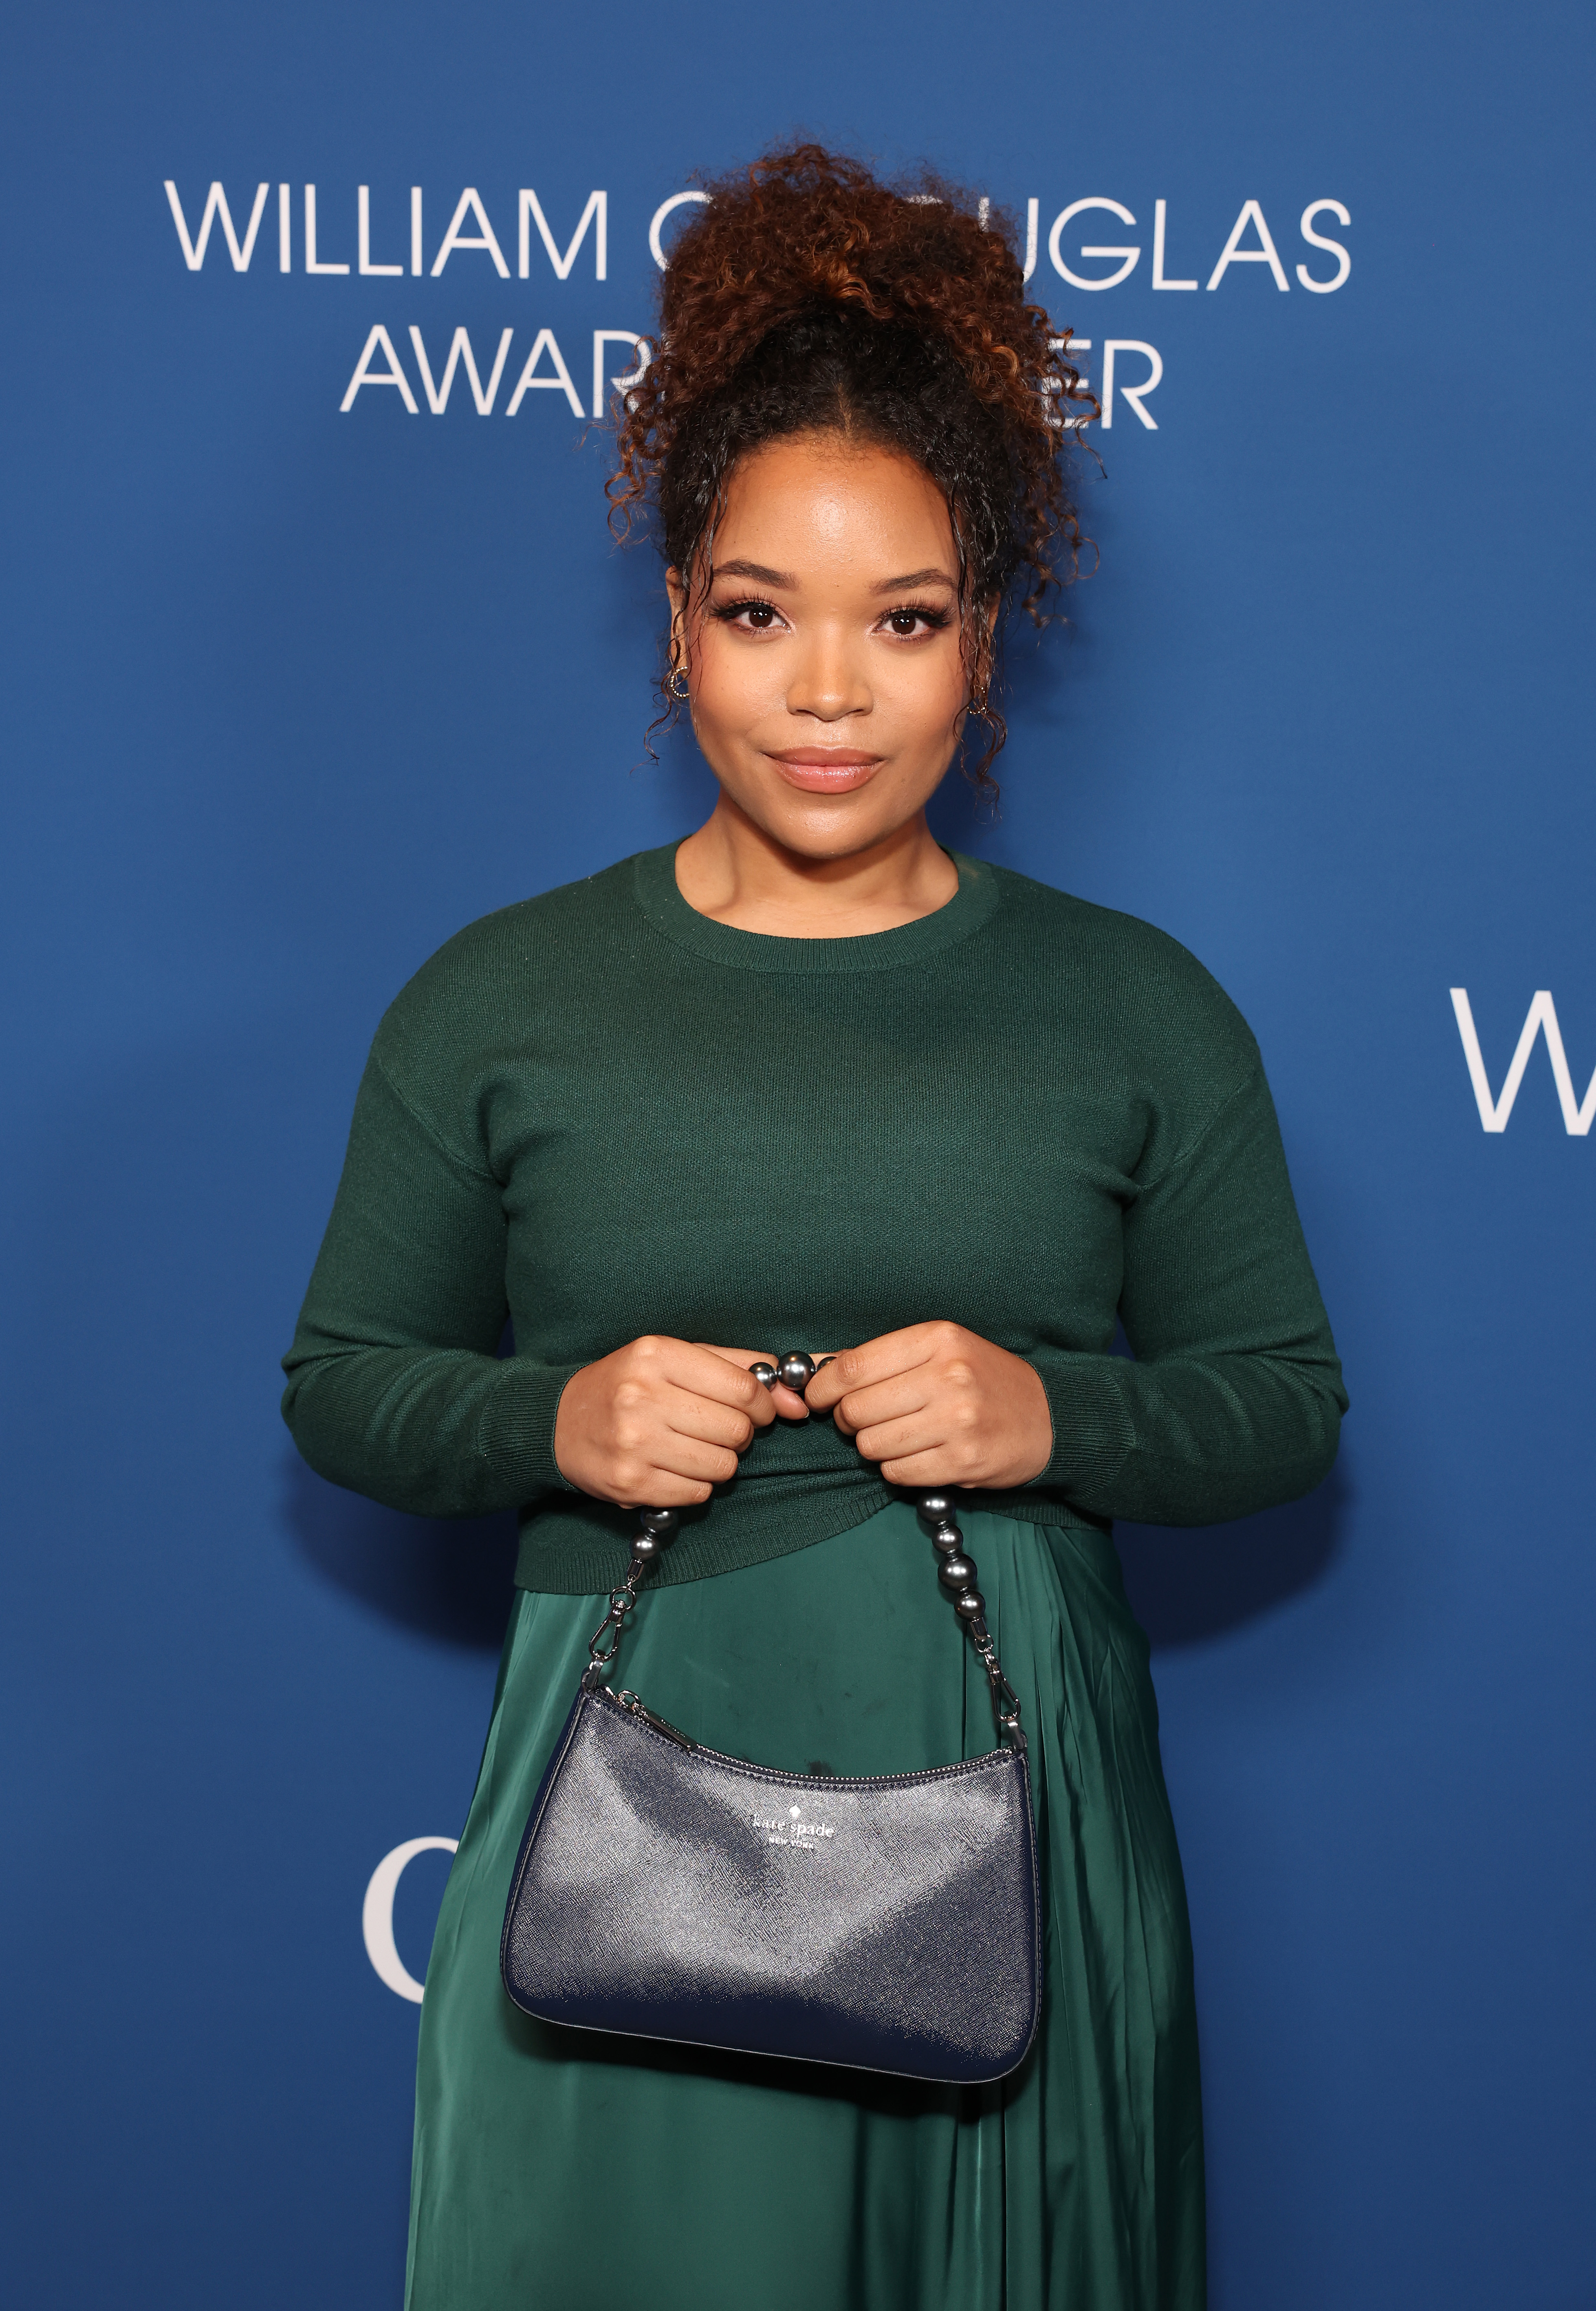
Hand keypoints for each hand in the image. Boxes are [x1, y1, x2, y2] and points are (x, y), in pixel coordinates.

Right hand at [554, 1337, 777, 1507]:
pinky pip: (697, 1494)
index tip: (757, 1410)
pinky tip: (673, 1467)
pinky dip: (696, 1485)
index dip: (763, 1405)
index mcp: (657, 1355)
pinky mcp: (630, 1483)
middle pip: (736, 1429)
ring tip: (693, 1448)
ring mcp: (635, 1443)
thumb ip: (740, 1369)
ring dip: (719, 1461)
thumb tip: (797, 1401)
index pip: (743, 1388)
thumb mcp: (676, 1357)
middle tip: (717, 1428)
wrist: (559, 1422)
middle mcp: (643, 1397)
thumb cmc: (628, 1385)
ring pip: (722, 1466)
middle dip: (739, 1433)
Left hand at [803, 1322, 1052, 1490]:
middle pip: (856, 1409)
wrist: (1049, 1417)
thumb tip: (813, 1368)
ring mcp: (956, 1421)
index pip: (853, 1366)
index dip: (822, 1387)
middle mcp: (947, 1376)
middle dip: (848, 1420)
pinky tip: (918, 1455)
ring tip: (898, 1437)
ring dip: (874, 1447)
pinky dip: (897, 1469)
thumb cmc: (984, 1380)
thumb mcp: (940, 1349)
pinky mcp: (962, 1461)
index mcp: (937, 1339)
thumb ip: (880, 1358)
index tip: (815, 1398)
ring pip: (872, 1445)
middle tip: (864, 1420)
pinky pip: (897, 1473)